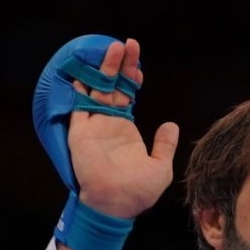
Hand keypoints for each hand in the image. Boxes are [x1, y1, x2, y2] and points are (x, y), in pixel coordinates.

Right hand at [67, 38, 179, 219]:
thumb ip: (164, 145)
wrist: (116, 205)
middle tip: (126, 44)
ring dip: (103, 70)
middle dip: (119, 65)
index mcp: (125, 129)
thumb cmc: (139, 192)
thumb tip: (171, 125)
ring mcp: (93, 126)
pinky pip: (77, 106)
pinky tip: (81, 71)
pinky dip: (79, 89)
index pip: (127, 95)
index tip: (138, 63)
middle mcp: (108, 123)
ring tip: (112, 48)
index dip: (132, 78)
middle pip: (112, 86)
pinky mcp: (80, 132)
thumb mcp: (161, 167)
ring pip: (96, 90)